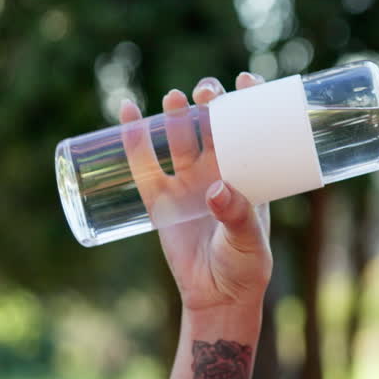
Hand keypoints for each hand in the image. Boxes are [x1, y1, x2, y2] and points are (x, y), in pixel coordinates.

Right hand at [119, 73, 272, 310]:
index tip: (247, 81)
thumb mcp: (249, 240)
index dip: (249, 102)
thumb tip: (216, 190)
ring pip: (180, 138)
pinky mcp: (160, 199)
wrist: (217, 296)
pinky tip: (128, 110)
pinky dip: (134, 137)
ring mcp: (187, 182)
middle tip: (207, 92)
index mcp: (247, 174)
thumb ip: (237, 215)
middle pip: (212, 126)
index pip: (250, 130)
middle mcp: (218, 171)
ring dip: (176, 114)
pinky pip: (143, 164)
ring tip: (176, 97)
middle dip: (210, 103)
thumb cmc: (245, 266)